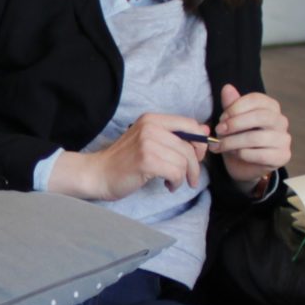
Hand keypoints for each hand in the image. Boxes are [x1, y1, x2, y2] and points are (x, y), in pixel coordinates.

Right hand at [51, 112, 210, 201]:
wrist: (98, 173)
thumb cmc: (124, 160)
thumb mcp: (150, 141)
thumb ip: (176, 135)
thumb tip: (206, 131)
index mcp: (152, 119)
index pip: (190, 125)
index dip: (199, 143)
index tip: (195, 158)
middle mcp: (150, 127)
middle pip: (190, 146)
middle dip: (195, 166)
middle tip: (190, 177)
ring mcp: (147, 143)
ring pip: (184, 161)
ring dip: (184, 177)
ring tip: (173, 182)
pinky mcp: (146, 160)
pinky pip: (176, 172)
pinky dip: (176, 182)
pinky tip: (168, 185)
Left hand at [213, 85, 291, 189]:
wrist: (243, 164)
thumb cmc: (238, 138)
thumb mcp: (231, 120)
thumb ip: (231, 105)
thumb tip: (227, 88)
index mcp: (270, 107)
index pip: (256, 99)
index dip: (235, 108)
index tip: (221, 118)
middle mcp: (280, 121)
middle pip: (259, 116)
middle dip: (234, 124)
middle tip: (219, 131)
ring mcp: (284, 139)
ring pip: (257, 137)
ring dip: (233, 142)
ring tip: (220, 146)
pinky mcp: (282, 156)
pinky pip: (259, 155)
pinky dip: (242, 155)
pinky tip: (235, 155)